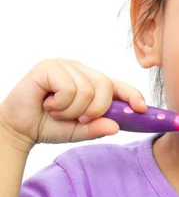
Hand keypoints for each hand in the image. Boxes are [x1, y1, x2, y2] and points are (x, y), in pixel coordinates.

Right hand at [0, 58, 146, 150]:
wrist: (19, 127)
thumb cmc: (49, 125)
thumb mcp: (78, 131)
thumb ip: (97, 128)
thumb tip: (116, 127)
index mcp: (91, 82)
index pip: (117, 85)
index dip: (132, 95)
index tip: (142, 108)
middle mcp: (80, 70)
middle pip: (105, 86)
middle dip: (96, 109)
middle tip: (80, 119)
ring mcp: (65, 65)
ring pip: (87, 90)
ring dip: (73, 110)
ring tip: (57, 112)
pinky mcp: (49, 66)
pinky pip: (69, 89)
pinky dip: (61, 105)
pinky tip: (48, 104)